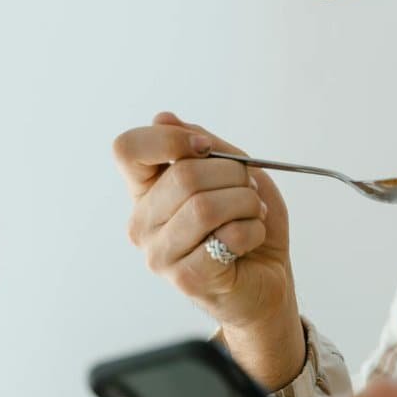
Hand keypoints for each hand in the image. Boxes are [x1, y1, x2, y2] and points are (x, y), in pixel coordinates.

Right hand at [112, 111, 303, 387]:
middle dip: (234, 176)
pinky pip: (226, 237)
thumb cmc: (248, 222)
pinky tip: (252, 239)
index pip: (128, 149)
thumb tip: (163, 118)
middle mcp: (142, 222)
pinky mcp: (186, 278)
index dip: (170, 139)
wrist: (268, 278)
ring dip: (246, 204)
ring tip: (253, 214)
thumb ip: (203, 145)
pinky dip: (253, 231)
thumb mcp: (234, 172)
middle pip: (183, 176)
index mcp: (146, 191)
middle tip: (249, 189)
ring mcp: (159, 254)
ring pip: (205, 207)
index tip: (205, 147)